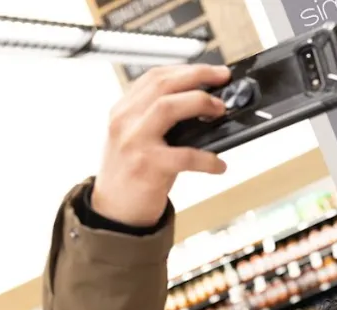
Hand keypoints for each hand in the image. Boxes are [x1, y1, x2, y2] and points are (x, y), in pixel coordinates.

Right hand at [92, 64, 231, 227]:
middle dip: (198, 76)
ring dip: (200, 103)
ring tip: (220, 111)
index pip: (154, 77)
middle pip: (163, 84)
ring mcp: (133, 142)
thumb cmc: (130, 175)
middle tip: (223, 80)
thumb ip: (157, 121)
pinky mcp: (146, 167)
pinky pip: (184, 156)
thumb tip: (202, 107)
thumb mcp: (135, 139)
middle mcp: (124, 121)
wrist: (113, 214)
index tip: (211, 71)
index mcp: (122, 111)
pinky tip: (219, 165)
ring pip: (168, 107)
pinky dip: (207, 159)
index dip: (186, 69)